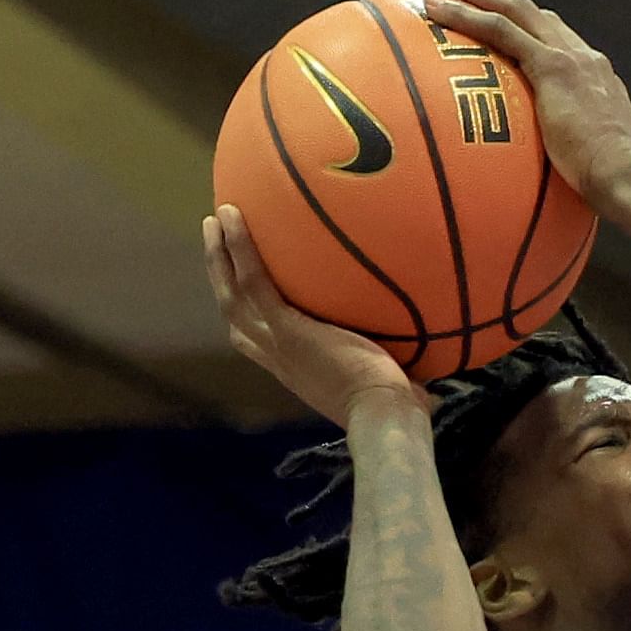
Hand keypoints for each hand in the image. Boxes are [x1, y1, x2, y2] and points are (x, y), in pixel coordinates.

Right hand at [203, 205, 421, 426]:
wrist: (383, 413)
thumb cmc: (392, 403)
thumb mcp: (375, 375)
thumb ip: (380, 354)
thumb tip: (415, 343)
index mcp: (290, 366)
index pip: (253, 337)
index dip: (241, 311)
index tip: (236, 283)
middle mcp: (275, 355)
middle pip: (233, 309)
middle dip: (221, 273)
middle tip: (216, 237)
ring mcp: (276, 341)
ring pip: (233, 291)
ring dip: (220, 253)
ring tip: (218, 217)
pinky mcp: (286, 328)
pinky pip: (254, 281)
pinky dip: (239, 249)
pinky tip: (233, 218)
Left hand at [420, 0, 630, 214]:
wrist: (625, 177)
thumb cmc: (610, 187)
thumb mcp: (591, 163)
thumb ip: (568, 155)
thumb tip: (544, 181)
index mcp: (595, 77)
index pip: (556, 39)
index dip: (523, 26)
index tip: (495, 22)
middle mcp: (584, 57)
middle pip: (532, 14)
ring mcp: (570, 58)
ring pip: (514, 10)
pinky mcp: (552, 67)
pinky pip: (500, 30)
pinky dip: (466, 15)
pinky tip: (435, 10)